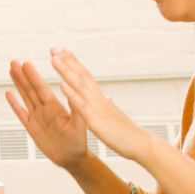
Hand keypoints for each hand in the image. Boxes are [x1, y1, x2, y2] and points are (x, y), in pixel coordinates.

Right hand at [6, 59, 88, 170]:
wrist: (72, 158)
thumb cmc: (78, 142)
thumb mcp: (80, 125)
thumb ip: (75, 108)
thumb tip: (71, 92)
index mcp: (55, 107)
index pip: (42, 88)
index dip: (33, 76)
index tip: (27, 64)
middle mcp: (45, 109)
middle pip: (31, 89)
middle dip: (23, 75)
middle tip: (15, 62)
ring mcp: (37, 117)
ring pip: (25, 97)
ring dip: (18, 84)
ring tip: (12, 70)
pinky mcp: (31, 127)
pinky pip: (20, 113)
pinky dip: (14, 104)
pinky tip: (9, 94)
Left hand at [48, 48, 152, 162]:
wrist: (141, 145)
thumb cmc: (126, 133)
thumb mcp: (114, 116)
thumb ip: (108, 106)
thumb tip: (108, 97)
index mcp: (101, 99)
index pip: (86, 77)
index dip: (74, 64)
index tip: (63, 52)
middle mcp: (99, 99)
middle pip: (82, 76)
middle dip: (67, 61)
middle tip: (54, 48)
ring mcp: (97, 108)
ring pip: (80, 86)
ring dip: (67, 71)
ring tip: (54, 59)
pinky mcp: (96, 120)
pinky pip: (82, 106)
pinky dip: (72, 95)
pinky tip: (61, 85)